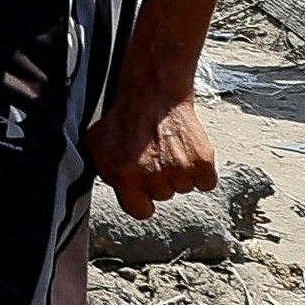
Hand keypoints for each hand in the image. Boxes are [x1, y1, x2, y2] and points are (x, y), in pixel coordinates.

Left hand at [87, 84, 215, 219]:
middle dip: (159, 180)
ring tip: (168, 149)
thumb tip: (116, 192)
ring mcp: (179, 169)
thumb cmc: (123, 120)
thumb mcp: (97, 146)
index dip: (142, 200)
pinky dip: (201, 172)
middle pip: (163, 196)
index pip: (140, 212)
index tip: (143, 189)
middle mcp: (152, 176)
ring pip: (184, 188)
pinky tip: (187, 153)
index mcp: (124, 176)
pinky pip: (206, 183)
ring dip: (180, 174)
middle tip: (154, 155)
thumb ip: (106, 173)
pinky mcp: (202, 161)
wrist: (152, 93)